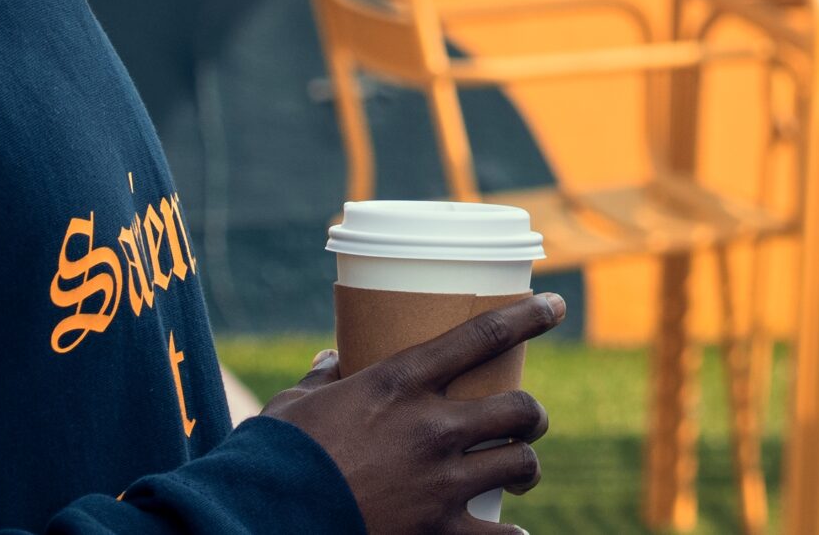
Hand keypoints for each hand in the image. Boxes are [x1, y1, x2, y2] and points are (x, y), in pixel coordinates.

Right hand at [266, 291, 562, 534]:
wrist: (262, 518)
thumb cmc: (275, 456)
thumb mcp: (296, 404)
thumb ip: (323, 379)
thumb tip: (332, 360)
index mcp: (400, 383)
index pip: (483, 334)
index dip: (529, 315)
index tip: (557, 305)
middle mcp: (432, 427)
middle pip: (521, 409)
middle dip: (532, 415)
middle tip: (525, 421)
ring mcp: (440, 482)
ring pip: (521, 463)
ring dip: (526, 467)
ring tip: (520, 470)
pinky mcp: (438, 533)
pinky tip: (512, 532)